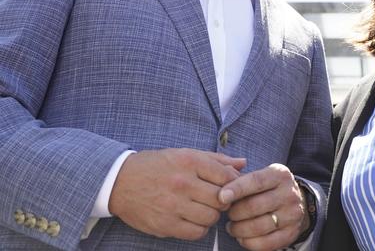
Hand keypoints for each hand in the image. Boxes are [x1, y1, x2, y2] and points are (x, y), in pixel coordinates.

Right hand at [108, 148, 245, 239]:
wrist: (120, 181)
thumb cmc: (156, 166)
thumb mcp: (185, 154)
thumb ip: (216, 159)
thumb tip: (243, 163)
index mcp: (189, 161)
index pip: (226, 176)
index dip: (233, 183)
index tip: (229, 186)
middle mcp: (182, 183)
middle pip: (221, 198)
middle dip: (223, 200)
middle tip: (216, 198)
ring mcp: (173, 205)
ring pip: (211, 217)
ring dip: (212, 215)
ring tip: (203, 208)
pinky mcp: (165, 225)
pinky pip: (196, 232)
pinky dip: (199, 228)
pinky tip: (193, 219)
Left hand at [219, 163, 308, 250]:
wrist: (298, 201)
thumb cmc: (270, 187)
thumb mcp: (261, 173)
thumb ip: (240, 175)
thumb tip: (221, 180)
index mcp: (280, 175)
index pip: (256, 181)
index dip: (236, 189)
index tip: (221, 197)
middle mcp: (289, 194)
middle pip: (254, 206)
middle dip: (234, 212)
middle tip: (228, 213)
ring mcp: (292, 215)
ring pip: (257, 227)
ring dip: (238, 229)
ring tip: (232, 226)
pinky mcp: (291, 233)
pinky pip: (265, 243)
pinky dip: (248, 242)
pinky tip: (242, 237)